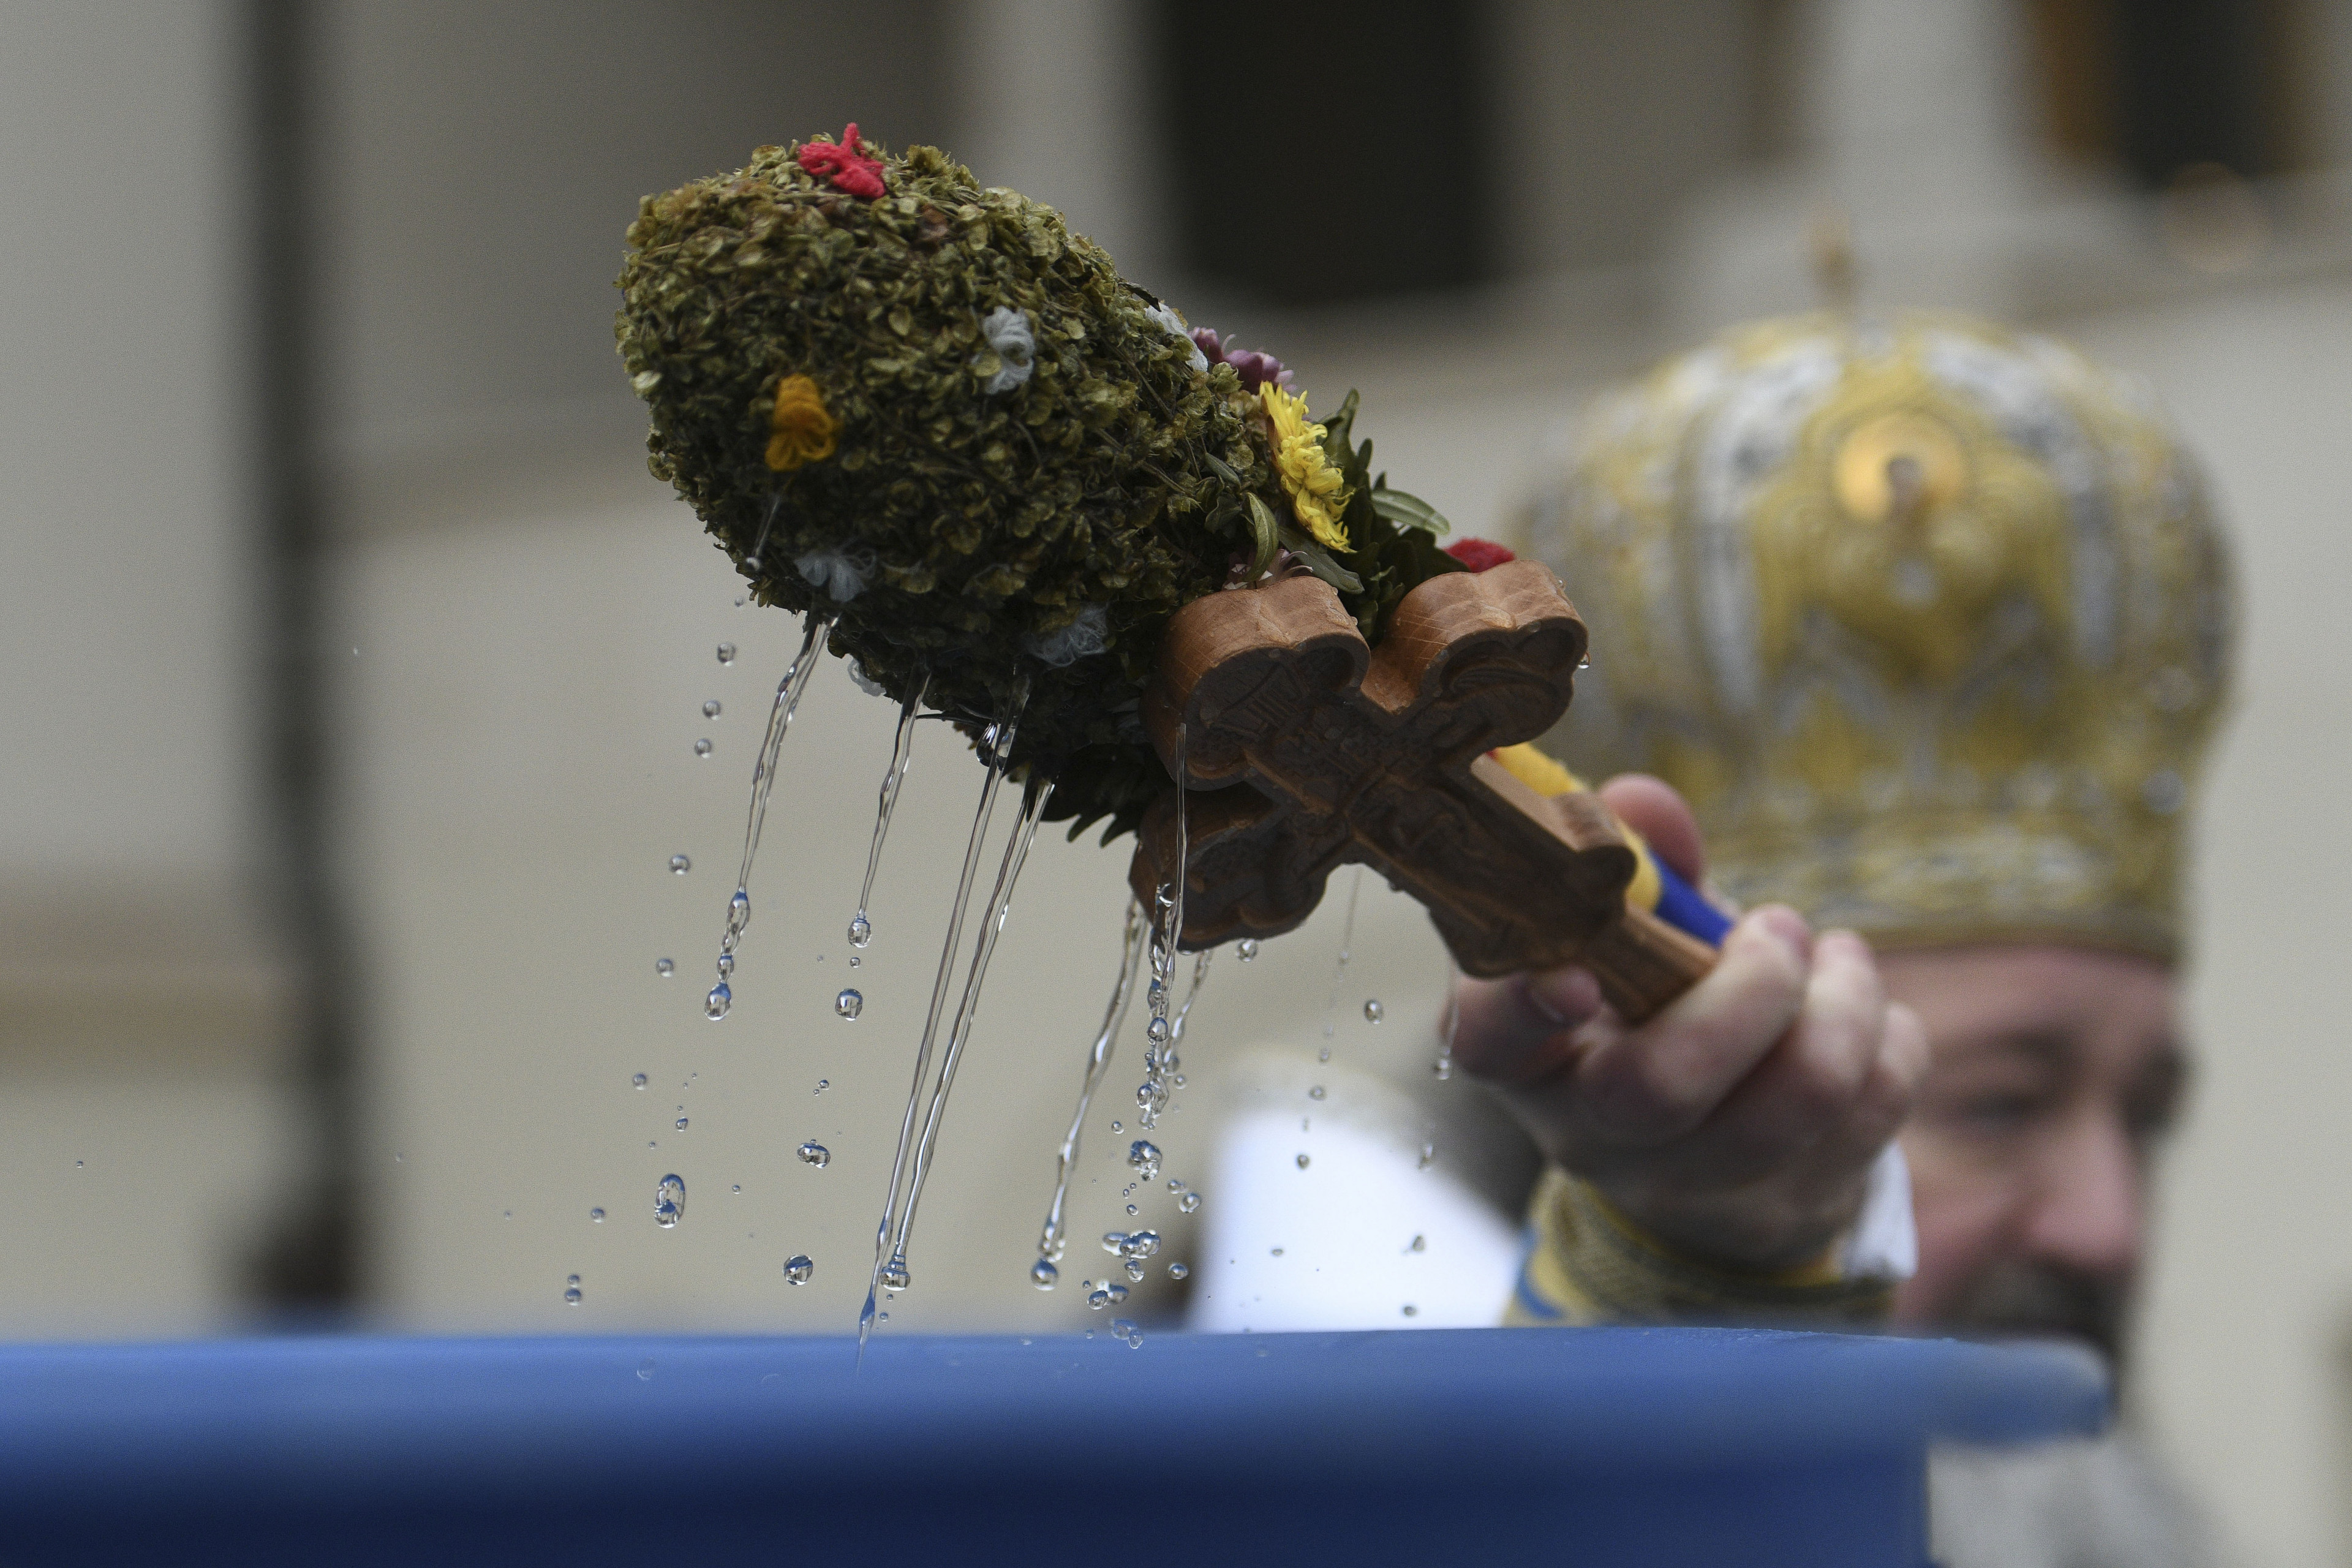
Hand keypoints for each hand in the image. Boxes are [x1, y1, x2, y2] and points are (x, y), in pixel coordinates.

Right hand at [1451, 775, 1926, 1270]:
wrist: (1715, 1171)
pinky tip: (1864, 1017)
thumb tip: (1642, 799)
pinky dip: (1890, 1042)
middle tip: (1779, 927)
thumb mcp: (1631, 944)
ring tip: (1840, 958)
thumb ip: (1635, 866)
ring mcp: (1694, 1186)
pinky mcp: (1794, 1205)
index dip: (1522, 1004)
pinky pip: (1873, 1113)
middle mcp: (1593, 1134)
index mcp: (1530, 1056)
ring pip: (1789, 1105)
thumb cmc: (1659, 1019)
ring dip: (1842, 1006)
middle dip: (1746, 990)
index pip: (1492, 1041)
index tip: (1575, 970)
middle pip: (1658, 1089)